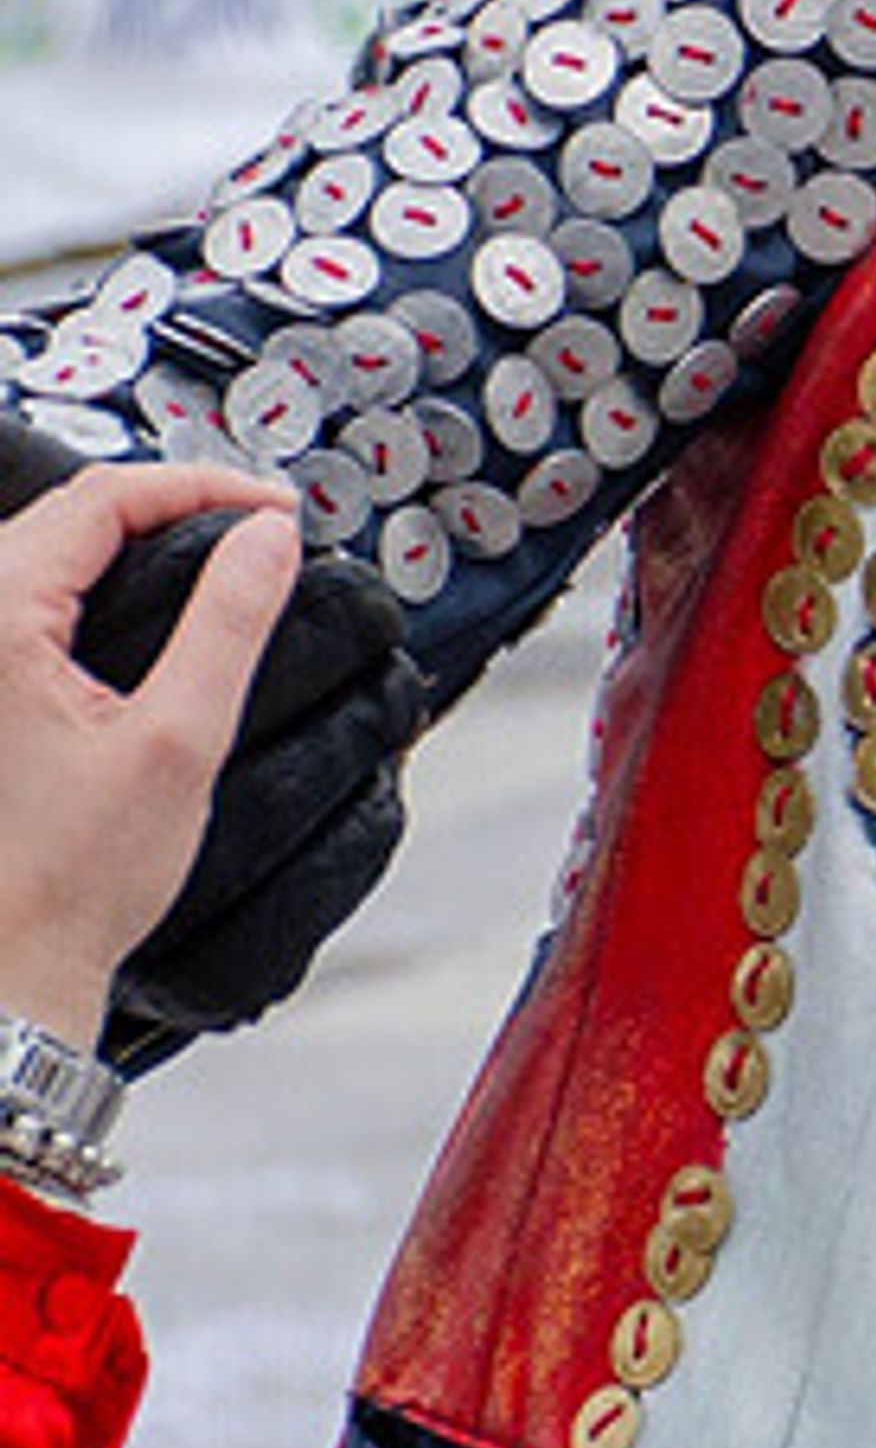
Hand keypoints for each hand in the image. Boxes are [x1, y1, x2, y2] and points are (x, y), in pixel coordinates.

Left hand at [0, 462, 301, 1048]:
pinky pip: (34, 599)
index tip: (276, 512)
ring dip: (134, 539)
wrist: (10, 962)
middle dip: (173, 502)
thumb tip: (269, 538)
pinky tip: (153, 608)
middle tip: (259, 526)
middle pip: (72, 511)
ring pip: (49, 550)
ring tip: (219, 555)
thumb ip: (229, 624)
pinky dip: (101, 583)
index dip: (202, 486)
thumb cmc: (72, 877)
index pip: (103, 497)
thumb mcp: (180, 740)